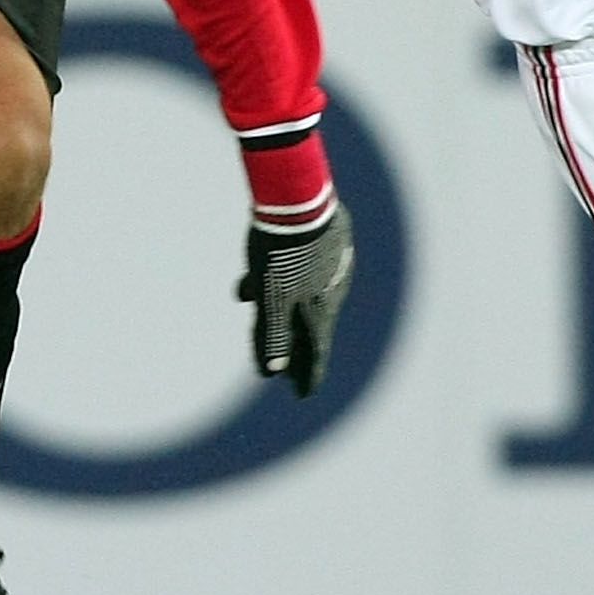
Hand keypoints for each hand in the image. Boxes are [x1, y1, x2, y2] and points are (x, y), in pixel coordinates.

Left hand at [239, 201, 353, 395]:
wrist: (299, 199)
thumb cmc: (281, 253)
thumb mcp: (271, 297)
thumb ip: (272, 334)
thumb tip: (272, 370)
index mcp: (319, 311)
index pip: (315, 354)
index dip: (308, 376)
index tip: (303, 395)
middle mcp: (332, 294)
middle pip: (311, 329)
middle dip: (294, 348)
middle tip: (283, 366)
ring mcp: (333, 269)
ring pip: (306, 299)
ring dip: (285, 312)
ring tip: (260, 314)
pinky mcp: (330, 246)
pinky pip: (307, 274)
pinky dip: (289, 284)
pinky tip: (272, 274)